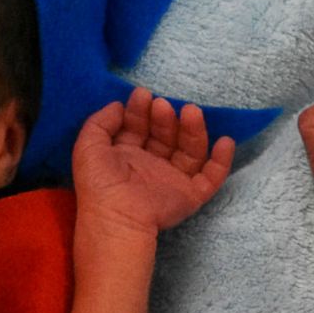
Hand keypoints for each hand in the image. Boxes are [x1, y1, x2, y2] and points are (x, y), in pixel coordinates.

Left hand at [72, 87, 234, 236]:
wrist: (118, 218)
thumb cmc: (100, 183)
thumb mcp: (88, 146)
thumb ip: (99, 122)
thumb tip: (117, 105)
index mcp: (126, 156)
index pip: (139, 127)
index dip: (140, 110)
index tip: (143, 95)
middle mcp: (151, 166)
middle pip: (165, 136)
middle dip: (165, 118)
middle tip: (162, 105)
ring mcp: (172, 181)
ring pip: (189, 151)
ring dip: (193, 130)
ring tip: (191, 111)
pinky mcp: (190, 195)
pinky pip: (211, 177)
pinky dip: (221, 161)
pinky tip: (225, 141)